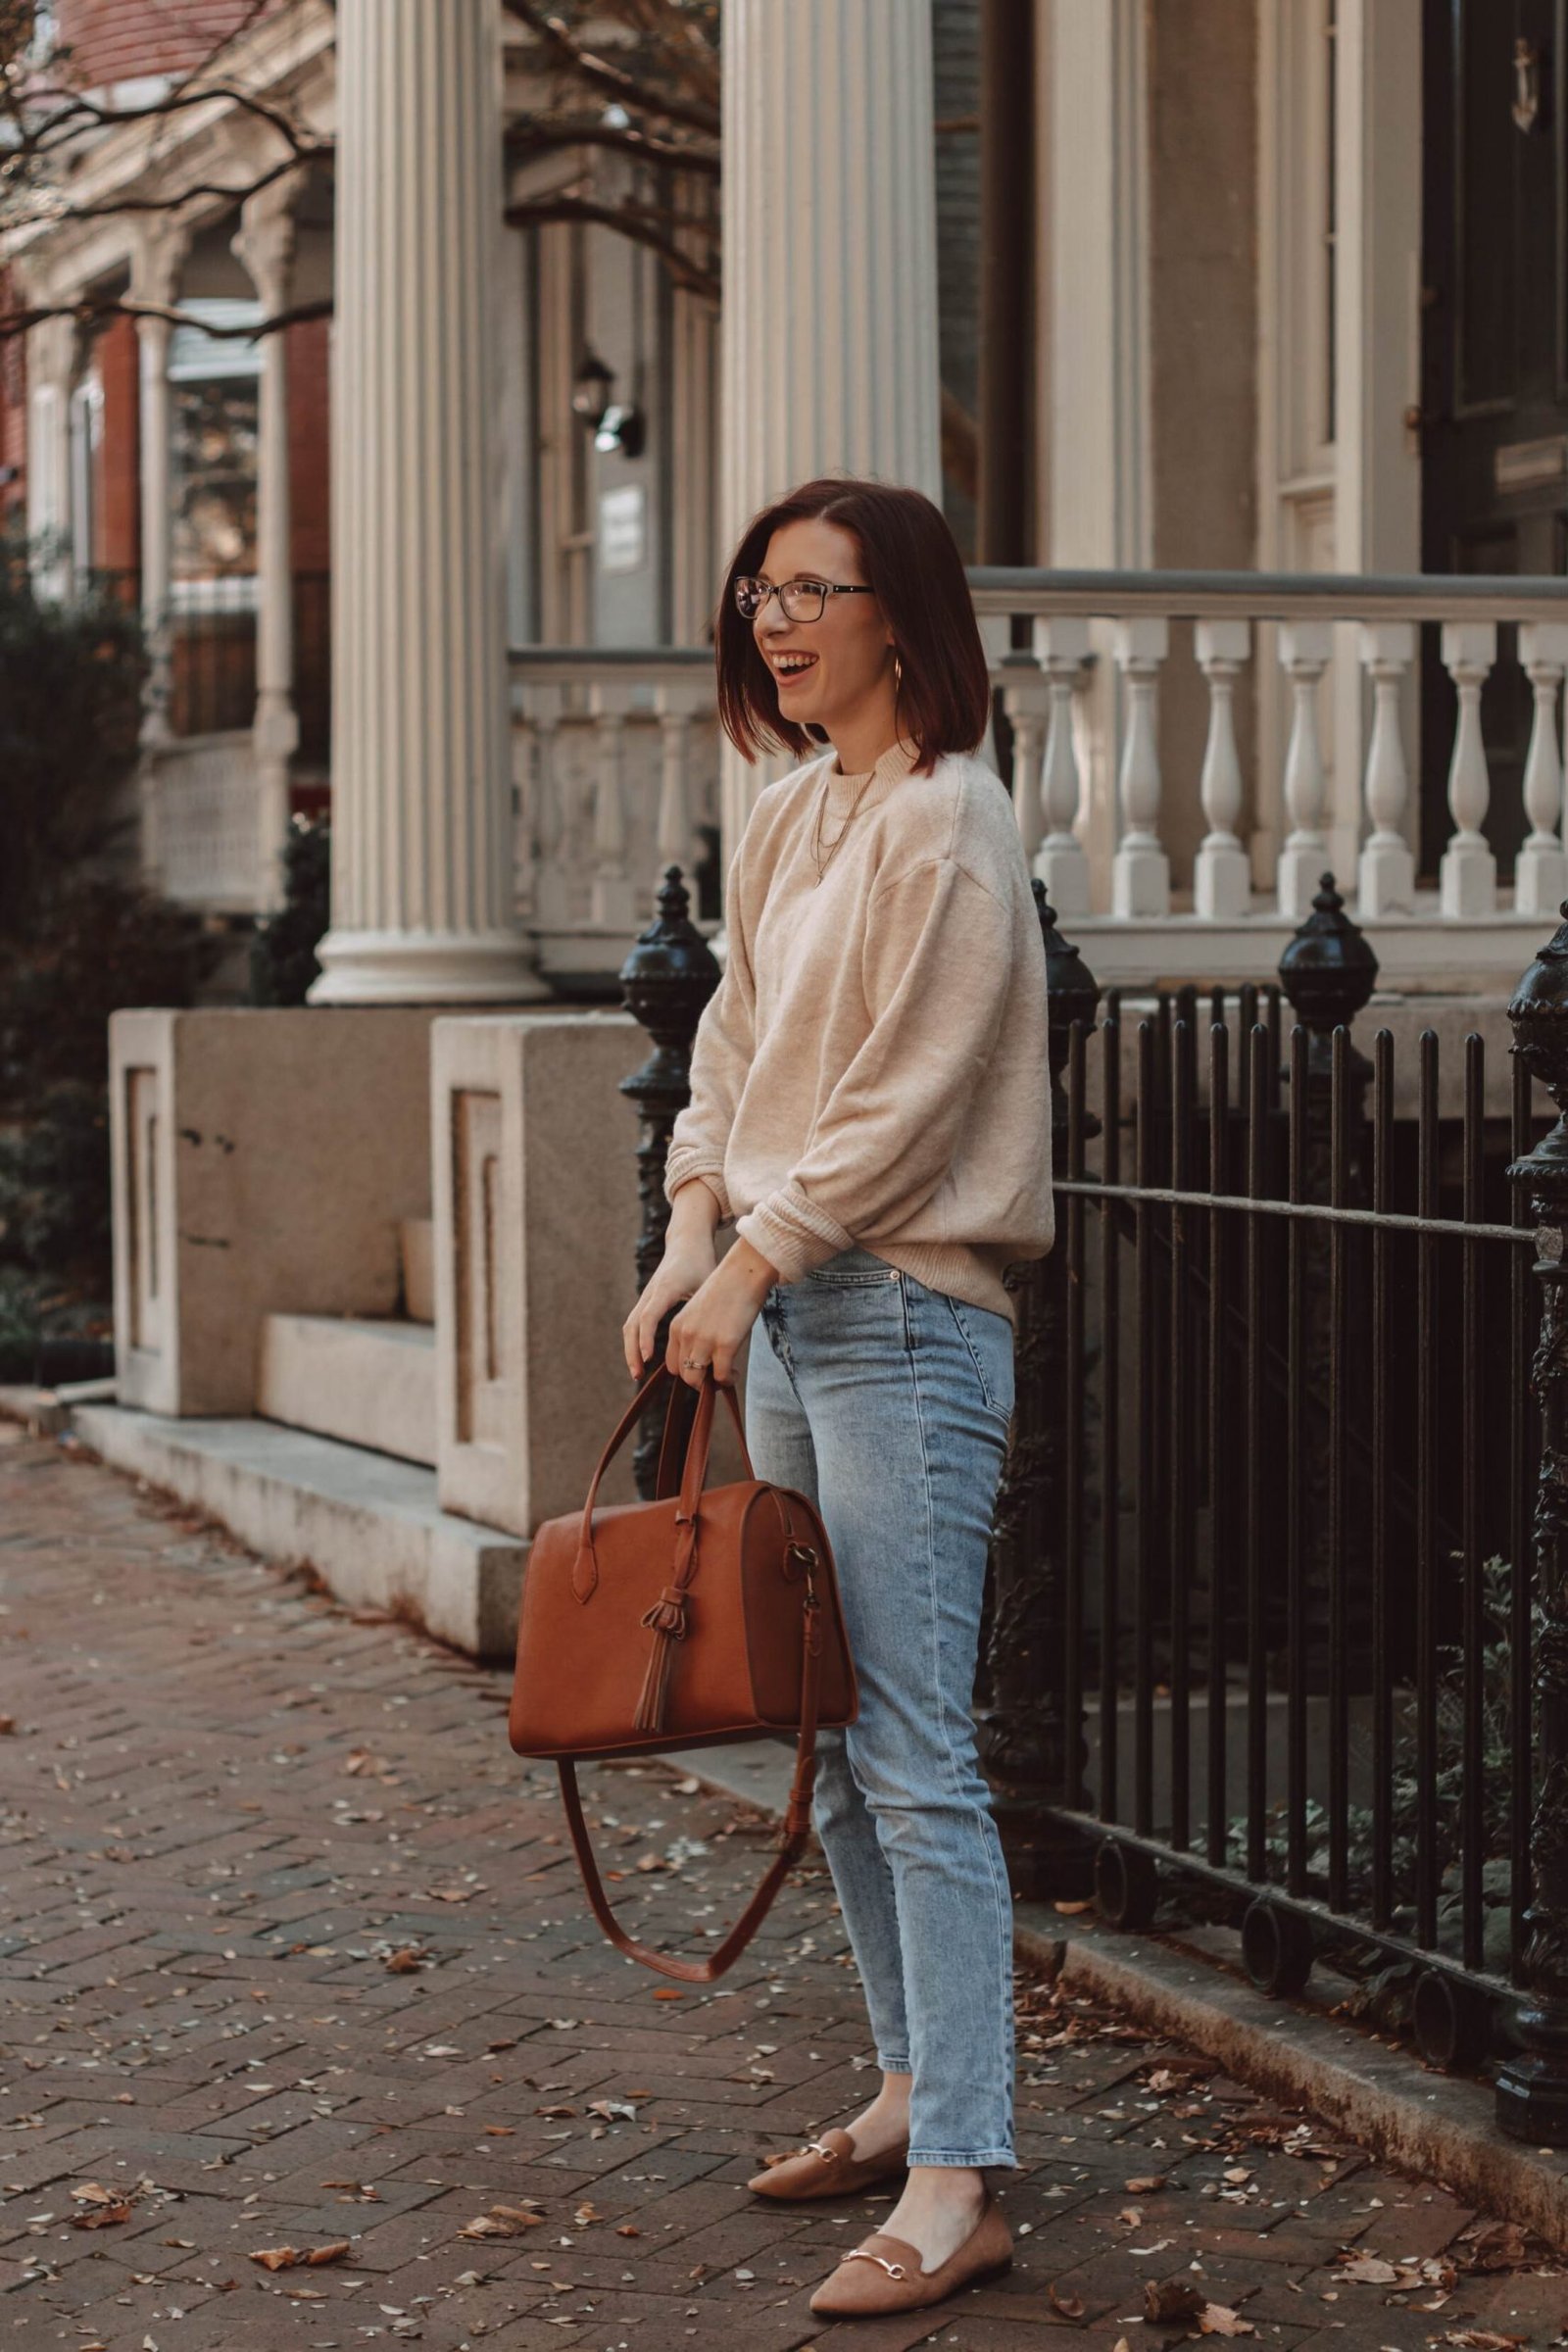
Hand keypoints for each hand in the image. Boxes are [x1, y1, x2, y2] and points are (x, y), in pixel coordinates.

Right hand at [624, 1228, 719, 1378]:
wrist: (687, 1242)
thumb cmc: (701, 1262)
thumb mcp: (708, 1283)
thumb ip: (708, 1310)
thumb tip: (720, 1342)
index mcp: (666, 1288)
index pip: (650, 1316)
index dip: (647, 1337)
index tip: (648, 1358)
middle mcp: (651, 1292)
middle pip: (633, 1324)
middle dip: (633, 1351)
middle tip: (638, 1374)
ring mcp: (646, 1296)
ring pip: (630, 1325)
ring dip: (631, 1349)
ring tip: (637, 1372)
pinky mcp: (646, 1299)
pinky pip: (635, 1323)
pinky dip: (635, 1341)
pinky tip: (642, 1358)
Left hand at [666, 1240, 777, 1388]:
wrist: (744, 1272)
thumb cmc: (728, 1289)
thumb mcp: (700, 1312)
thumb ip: (697, 1333)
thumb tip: (706, 1359)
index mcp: (677, 1326)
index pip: (672, 1363)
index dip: (688, 1370)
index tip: (704, 1369)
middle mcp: (686, 1335)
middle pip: (683, 1374)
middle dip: (700, 1380)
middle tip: (716, 1377)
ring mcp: (704, 1340)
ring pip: (697, 1379)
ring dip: (711, 1384)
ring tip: (726, 1376)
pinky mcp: (725, 1345)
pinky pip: (721, 1376)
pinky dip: (728, 1379)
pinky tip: (735, 1372)